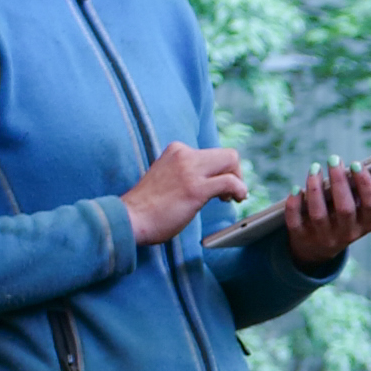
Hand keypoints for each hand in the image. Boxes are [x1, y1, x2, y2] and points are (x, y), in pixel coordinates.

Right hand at [121, 141, 246, 245]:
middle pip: (227, 155)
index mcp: (176, 151)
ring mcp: (189, 170)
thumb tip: (211, 179)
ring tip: (232, 198)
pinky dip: (240, 190)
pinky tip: (235, 200)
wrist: (130, 219)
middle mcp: (183, 155)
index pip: (212, 154)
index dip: (221, 172)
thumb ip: (186, 173)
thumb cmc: (148, 206)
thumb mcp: (167, 178)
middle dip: (236, 174)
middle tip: (230, 194)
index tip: (219, 188)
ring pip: (232, 161)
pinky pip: (230, 182)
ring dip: (239, 182)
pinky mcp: (196, 188)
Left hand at [277, 159, 370, 269]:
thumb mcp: (367, 209)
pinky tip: (296, 189)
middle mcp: (347, 233)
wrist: (320, 247)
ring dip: (315, 189)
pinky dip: (295, 205)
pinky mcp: (302, 237)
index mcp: (367, 223)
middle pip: (345, 209)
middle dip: (339, 182)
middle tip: (334, 159)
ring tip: (315, 168)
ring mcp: (324, 237)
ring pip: (319, 214)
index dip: (366, 185)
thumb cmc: (349, 217)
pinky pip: (296, 222)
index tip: (357, 164)